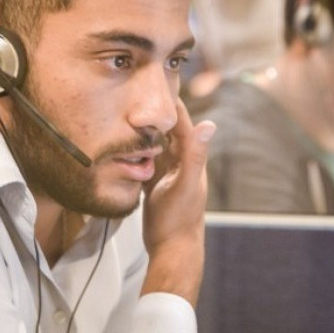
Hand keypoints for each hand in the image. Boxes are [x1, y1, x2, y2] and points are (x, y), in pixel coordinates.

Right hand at [141, 99, 215, 306]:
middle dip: (155, 113)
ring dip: (145, 130)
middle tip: (139, 92)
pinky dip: (137, 151)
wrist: (173, 250)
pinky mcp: (155, 185)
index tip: (159, 82)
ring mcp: (168, 174)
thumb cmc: (179, 220)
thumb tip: (209, 124)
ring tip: (129, 111)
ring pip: (156, 145)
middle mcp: (181, 164)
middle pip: (168, 132)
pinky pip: (146, 161)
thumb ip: (195, 156)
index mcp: (190, 160)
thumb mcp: (184, 185)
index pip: (181, 125)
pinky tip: (124, 144)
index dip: (171, 105)